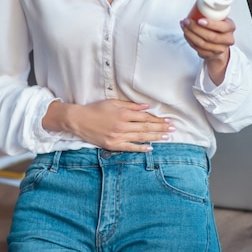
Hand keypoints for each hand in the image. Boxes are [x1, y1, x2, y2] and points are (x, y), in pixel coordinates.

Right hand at [43, 99, 174, 151]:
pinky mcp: (113, 145)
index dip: (157, 119)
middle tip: (172, 129)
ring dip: (155, 137)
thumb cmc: (95, 109)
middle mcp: (122, 126)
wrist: (79, 121)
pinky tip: (150, 148)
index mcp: (123, 114)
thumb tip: (146, 107)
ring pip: (140, 137)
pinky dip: (141, 148)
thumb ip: (130, 106)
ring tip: (166, 137)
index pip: (145, 117)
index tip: (168, 121)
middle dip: (160, 128)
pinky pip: (130, 147)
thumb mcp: (113, 103)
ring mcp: (118, 137)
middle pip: (146, 127)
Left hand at [180, 16, 234, 84]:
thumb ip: (213, 11)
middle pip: (210, 37)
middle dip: (195, 28)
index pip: (222, 27)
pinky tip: (186, 34)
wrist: (220, 43)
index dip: (210, 24)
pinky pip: (198, 49)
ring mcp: (219, 49)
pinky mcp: (210, 55)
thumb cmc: (218, 28)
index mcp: (230, 27)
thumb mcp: (219, 18)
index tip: (199, 20)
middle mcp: (227, 39)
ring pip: (202, 44)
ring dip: (190, 34)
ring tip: (183, 26)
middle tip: (186, 21)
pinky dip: (190, 41)